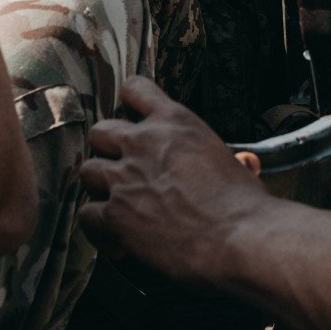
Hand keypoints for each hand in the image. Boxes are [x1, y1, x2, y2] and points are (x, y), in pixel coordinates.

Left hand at [79, 78, 272, 288]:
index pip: (134, 89)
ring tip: (120, 205)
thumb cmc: (244, 204)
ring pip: (87, 171)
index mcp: (175, 121)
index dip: (129, 107)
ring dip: (101, 188)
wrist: (239, 238)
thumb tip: (228, 165)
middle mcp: (144, 143)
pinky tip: (119, 240)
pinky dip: (100, 229)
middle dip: (109, 151)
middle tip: (125, 171)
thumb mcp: (229, 159)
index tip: (133, 122)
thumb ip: (210, 155)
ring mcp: (125, 178)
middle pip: (100, 131)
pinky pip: (86, 215)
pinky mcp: (115, 215)